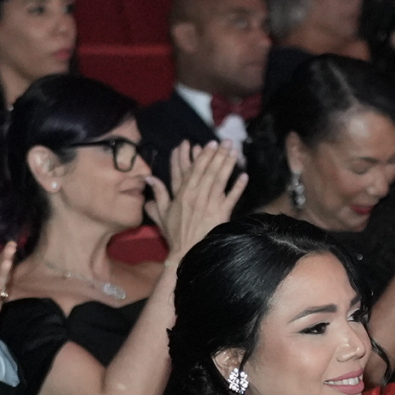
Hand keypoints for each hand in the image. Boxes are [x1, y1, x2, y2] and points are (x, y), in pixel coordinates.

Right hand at [146, 140, 245, 264]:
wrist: (187, 253)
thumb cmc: (175, 234)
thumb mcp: (162, 214)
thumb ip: (158, 195)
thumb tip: (150, 179)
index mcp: (183, 194)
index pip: (194, 170)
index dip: (202, 156)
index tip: (209, 144)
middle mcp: (197, 196)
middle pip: (209, 171)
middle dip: (218, 155)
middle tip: (226, 141)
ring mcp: (210, 204)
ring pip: (220, 180)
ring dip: (228, 165)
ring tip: (234, 151)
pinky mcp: (221, 214)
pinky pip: (231, 198)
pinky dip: (238, 187)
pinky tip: (244, 176)